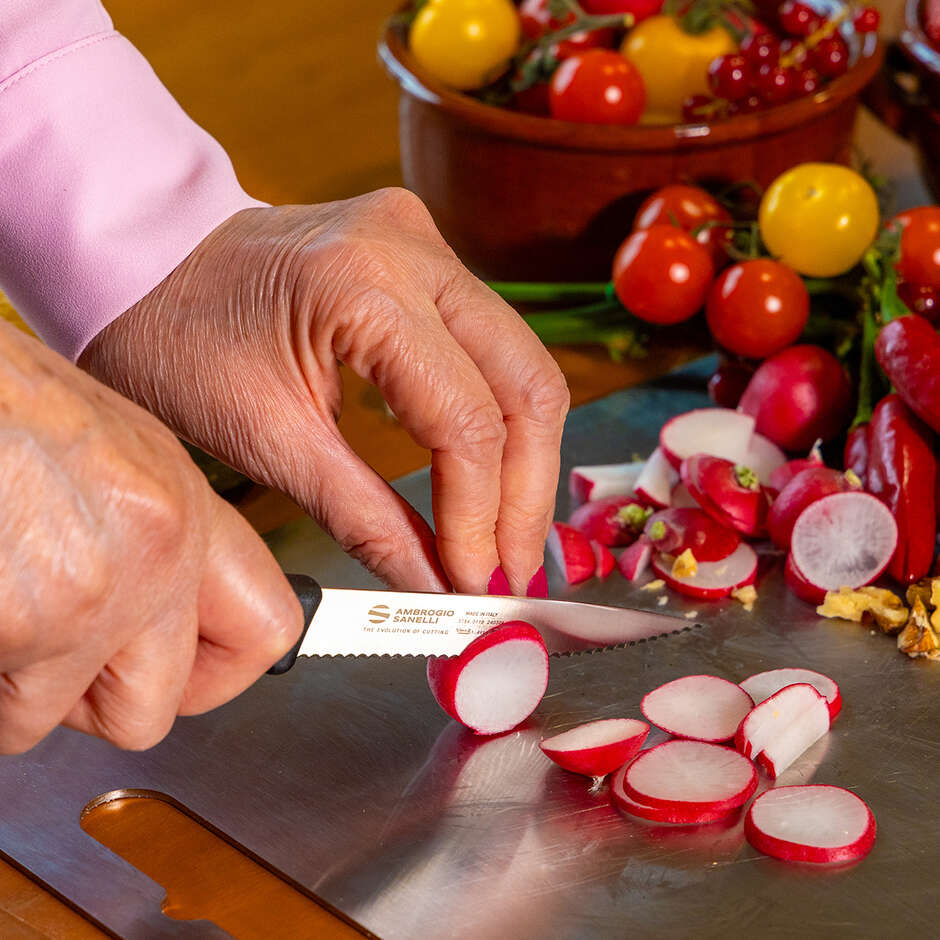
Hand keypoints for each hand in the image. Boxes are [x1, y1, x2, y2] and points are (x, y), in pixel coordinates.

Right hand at [0, 323, 301, 752]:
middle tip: (46, 649)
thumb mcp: (109, 451)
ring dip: (3, 680)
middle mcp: (153, 554)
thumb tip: (159, 616)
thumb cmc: (1, 400)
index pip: (268, 631)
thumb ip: (150, 535)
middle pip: (150, 712)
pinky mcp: (14, 627)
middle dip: (85, 701)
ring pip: (38, 721)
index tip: (186, 671)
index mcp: (182, 506)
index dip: (216, 673)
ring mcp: (82, 597)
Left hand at [81, 190, 569, 594]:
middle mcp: (415, 250)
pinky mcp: (426, 260)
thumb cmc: (175, 339)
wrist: (144, 261)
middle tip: (514, 568)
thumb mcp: (265, 440)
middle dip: (527, 492)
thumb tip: (433, 583)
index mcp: (363, 286)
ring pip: (524, 365)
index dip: (481, 514)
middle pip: (527, 384)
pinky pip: (492, 349)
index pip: (466, 419)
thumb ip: (363, 517)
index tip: (476, 581)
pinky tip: (491, 476)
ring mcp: (426, 246)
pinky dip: (497, 420)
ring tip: (509, 537)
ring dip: (523, 459)